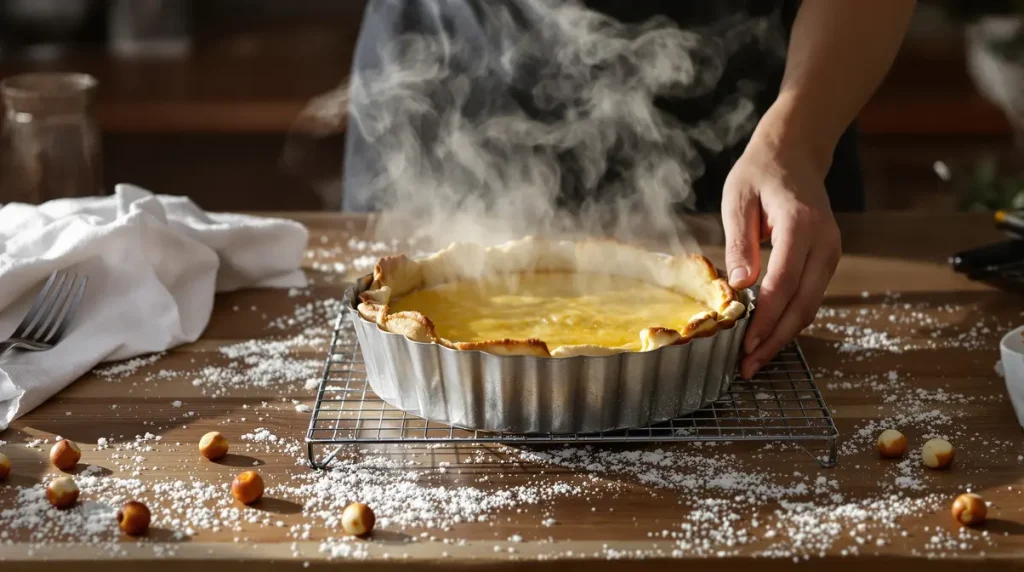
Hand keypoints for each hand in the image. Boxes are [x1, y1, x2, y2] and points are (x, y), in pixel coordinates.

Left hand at [721, 122, 841, 378]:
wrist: (795, 153)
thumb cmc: (761, 173)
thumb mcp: (737, 200)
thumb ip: (739, 243)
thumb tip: (739, 286)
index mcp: (800, 224)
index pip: (784, 282)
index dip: (766, 318)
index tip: (745, 345)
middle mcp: (824, 241)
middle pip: (803, 303)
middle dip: (776, 339)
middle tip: (748, 366)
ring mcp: (831, 251)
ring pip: (811, 304)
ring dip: (784, 335)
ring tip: (755, 359)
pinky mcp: (827, 258)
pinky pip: (810, 295)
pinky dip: (791, 319)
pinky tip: (768, 334)